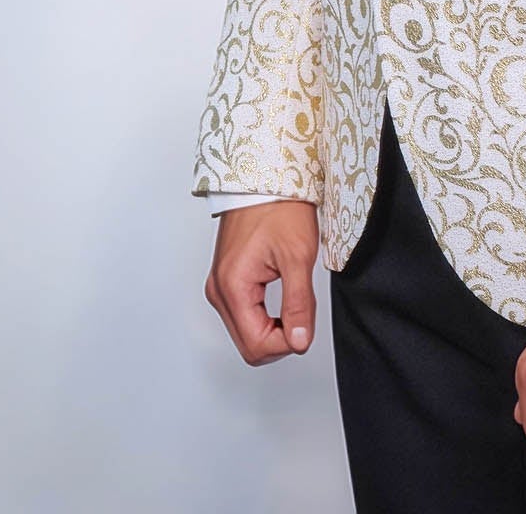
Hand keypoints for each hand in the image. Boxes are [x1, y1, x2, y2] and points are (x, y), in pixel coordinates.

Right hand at [203, 201, 319, 365]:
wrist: (266, 178)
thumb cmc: (279, 207)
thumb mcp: (298, 256)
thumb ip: (299, 304)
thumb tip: (300, 342)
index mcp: (233, 287)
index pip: (257, 346)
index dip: (287, 343)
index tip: (306, 324)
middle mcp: (219, 290)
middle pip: (249, 345)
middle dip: (280, 339)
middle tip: (302, 314)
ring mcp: (220, 285)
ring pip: (246, 333)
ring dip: (272, 329)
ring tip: (294, 301)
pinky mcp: (226, 279)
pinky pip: (243, 315)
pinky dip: (264, 318)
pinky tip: (282, 300)